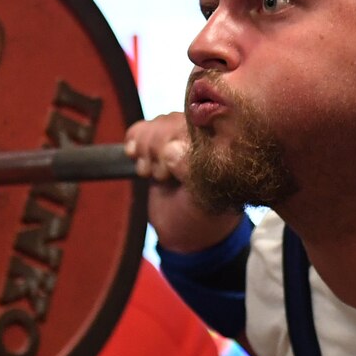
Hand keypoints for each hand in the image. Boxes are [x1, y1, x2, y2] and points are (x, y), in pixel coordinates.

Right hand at [125, 113, 235, 252]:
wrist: (184, 232)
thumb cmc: (201, 216)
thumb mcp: (201, 200)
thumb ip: (190, 174)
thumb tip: (172, 148)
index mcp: (221, 145)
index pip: (192, 125)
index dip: (173, 142)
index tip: (169, 169)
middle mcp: (204, 136)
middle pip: (168, 123)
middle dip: (157, 150)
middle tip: (164, 176)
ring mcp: (181, 137)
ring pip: (154, 125)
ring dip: (146, 151)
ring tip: (155, 174)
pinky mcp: (160, 142)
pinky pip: (140, 129)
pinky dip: (134, 142)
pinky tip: (137, 158)